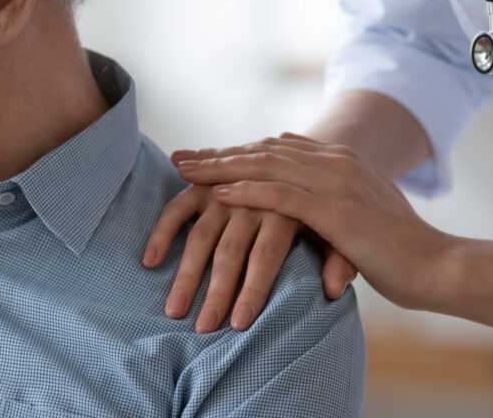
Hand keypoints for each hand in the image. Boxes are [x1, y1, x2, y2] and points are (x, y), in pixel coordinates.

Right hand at [143, 178, 352, 333]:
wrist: (307, 163)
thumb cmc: (325, 212)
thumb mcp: (343, 233)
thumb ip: (339, 260)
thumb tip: (333, 291)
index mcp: (288, 210)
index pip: (266, 255)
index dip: (253, 290)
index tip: (239, 325)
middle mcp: (253, 200)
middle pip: (229, 251)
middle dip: (214, 293)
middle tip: (202, 328)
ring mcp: (225, 192)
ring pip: (200, 235)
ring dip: (184, 275)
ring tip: (173, 310)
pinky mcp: (204, 185)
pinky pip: (177, 207)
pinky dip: (162, 232)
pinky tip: (150, 261)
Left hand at [174, 133, 449, 310]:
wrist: (437, 266)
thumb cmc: (397, 249)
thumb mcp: (357, 214)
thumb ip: (328, 201)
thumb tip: (300, 205)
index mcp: (339, 161)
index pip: (274, 149)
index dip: (235, 152)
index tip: (201, 156)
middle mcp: (335, 163)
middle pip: (262, 152)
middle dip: (217, 154)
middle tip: (178, 158)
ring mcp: (336, 183)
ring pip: (265, 166)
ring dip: (221, 168)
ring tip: (186, 171)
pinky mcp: (336, 211)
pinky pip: (282, 195)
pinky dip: (247, 192)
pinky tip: (219, 193)